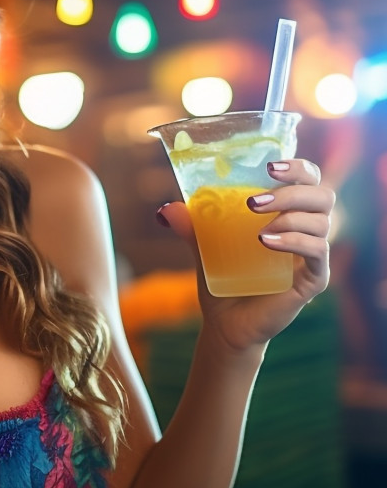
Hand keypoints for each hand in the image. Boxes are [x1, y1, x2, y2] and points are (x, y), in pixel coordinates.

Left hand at [158, 158, 333, 353]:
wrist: (224, 322)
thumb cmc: (221, 277)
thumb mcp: (204, 246)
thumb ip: (192, 226)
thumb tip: (167, 209)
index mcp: (286, 213)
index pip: (308, 180)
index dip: (297, 167)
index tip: (269, 165)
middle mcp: (306, 230)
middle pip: (322, 195)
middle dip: (292, 189)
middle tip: (254, 201)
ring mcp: (312, 256)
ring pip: (321, 221)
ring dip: (289, 215)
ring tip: (256, 227)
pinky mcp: (314, 279)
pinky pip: (317, 251)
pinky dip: (294, 241)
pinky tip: (266, 241)